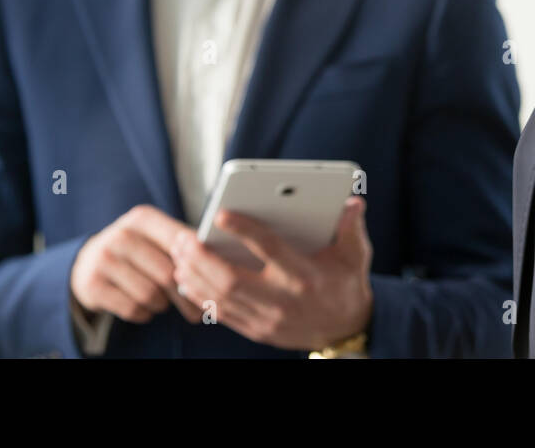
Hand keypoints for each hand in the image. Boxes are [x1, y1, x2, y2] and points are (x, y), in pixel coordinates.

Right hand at [71, 205, 202, 324]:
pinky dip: (144, 313)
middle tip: (199, 312)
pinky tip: (145, 307)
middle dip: (185, 297)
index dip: (199, 264)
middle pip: (167, 274)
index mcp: (143, 218)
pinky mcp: (92, 285)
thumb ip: (183, 245)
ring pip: (150, 295)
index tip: (214, 283)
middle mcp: (121, 235)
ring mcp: (104, 259)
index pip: (181, 242)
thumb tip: (220, 262)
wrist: (88, 262)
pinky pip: (132, 308)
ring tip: (164, 303)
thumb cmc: (137, 250)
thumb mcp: (154, 237)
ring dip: (162, 305)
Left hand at [168, 196, 373, 350]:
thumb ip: (351, 228)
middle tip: (183, 237)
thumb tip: (353, 202)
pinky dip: (199, 296)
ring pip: (220, 298)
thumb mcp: (355, 255)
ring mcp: (267, 320)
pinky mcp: (257, 331)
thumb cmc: (346, 283)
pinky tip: (185, 279)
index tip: (220, 214)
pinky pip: (221, 315)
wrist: (345, 329)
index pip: (269, 250)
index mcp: (305, 276)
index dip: (244, 230)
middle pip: (232, 280)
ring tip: (178, 253)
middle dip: (202, 258)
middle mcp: (283, 301)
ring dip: (194, 275)